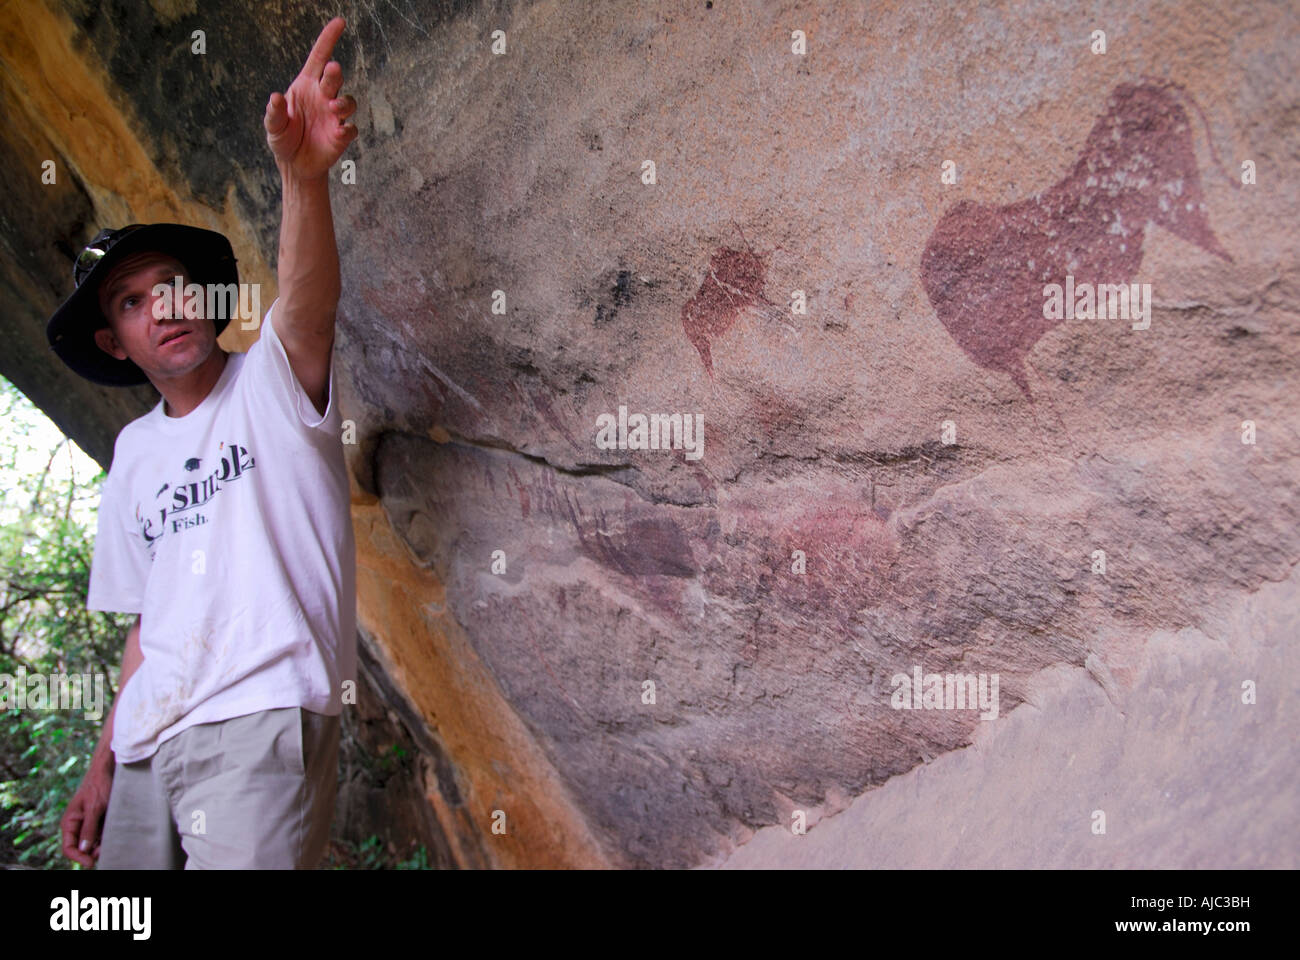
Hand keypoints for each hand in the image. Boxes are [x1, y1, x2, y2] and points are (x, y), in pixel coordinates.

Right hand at [61, 765, 112, 867]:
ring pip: (92, 843)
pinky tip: (114, 836)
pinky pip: (101, 834)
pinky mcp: (99, 820)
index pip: (68, 847)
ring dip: (100, 846)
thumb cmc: (98, 786)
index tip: (90, 863)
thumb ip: (89, 828)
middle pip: (81, 847)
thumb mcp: (95, 808)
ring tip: (110, 843)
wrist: (109, 770)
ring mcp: (88, 823)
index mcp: (70, 822)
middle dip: (91, 852)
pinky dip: (106, 837)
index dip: (78, 857)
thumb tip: (84, 849)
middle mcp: (77, 825)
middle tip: (104, 852)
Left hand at [264, 16, 358, 180]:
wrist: (295, 164)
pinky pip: (350, 128)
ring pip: (348, 101)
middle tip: (333, 70)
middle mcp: (323, 97)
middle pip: (333, 78)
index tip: (340, 22)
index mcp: (306, 86)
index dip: (329, 39)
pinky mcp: (342, 135)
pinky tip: (339, 132)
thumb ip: (274, 112)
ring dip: (343, 102)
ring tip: (333, 108)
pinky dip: (347, 129)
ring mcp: (334, 116)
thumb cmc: (284, 138)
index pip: (319, 58)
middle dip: (335, 73)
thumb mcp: (273, 126)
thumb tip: (275, 98)